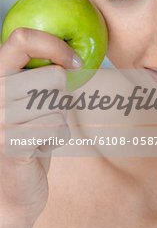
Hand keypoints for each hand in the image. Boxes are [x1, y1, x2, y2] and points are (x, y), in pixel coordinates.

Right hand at [0, 28, 80, 220]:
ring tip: (36, 134)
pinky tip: (37, 148)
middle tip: (40, 116)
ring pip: (59, 104)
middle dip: (59, 99)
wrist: (10, 189)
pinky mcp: (11, 142)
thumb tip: (74, 57)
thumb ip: (38, 76)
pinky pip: (57, 127)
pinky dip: (56, 139)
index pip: (22, 38)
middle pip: (54, 76)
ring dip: (57, 122)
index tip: (75, 62)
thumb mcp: (26, 99)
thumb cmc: (25, 137)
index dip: (54, 44)